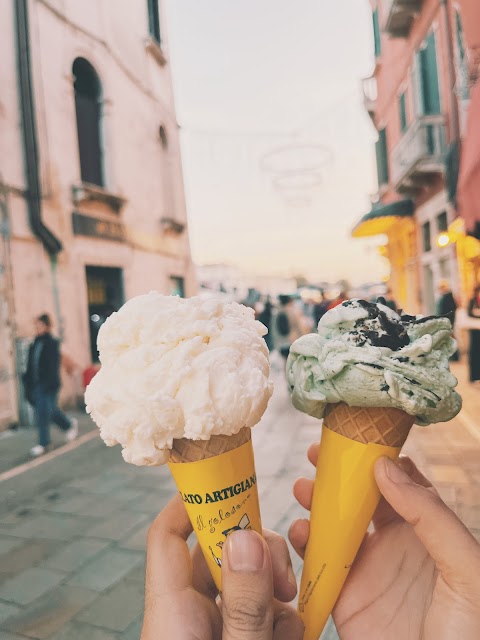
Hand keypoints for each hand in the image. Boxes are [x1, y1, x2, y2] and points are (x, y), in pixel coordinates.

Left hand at [142, 495, 302, 638]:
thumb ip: (244, 603)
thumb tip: (248, 538)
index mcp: (173, 612)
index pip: (168, 535)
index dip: (194, 502)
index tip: (231, 486)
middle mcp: (190, 613)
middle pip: (221, 553)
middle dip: (259, 552)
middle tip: (283, 577)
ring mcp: (214, 626)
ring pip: (247, 580)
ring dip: (275, 591)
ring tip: (286, 622)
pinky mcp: (234, 637)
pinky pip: (259, 610)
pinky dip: (280, 617)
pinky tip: (288, 635)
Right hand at [289, 445, 479, 639]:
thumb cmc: (470, 632)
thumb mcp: (466, 569)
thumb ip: (431, 516)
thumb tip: (387, 468)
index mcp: (428, 533)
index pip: (400, 484)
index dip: (377, 458)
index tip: (356, 438)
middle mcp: (395, 546)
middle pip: (361, 499)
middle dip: (339, 474)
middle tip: (318, 454)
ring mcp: (368, 571)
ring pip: (335, 526)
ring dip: (317, 503)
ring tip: (303, 487)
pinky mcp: (345, 598)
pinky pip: (319, 564)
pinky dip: (303, 544)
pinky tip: (299, 530)